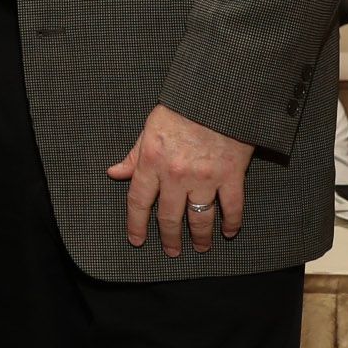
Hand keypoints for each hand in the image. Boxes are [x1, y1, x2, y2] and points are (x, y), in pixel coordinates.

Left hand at [106, 103, 254, 256]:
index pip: (138, 201)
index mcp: (151, 162)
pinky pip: (232, 207)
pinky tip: (230, 232)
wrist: (216, 95)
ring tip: (199, 248)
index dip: (136, 224)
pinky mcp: (231, 176)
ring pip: (200, 218)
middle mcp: (176, 175)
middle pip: (168, 216)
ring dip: (199, 237)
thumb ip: (133, 156)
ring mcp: (205, 178)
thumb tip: (114, 173)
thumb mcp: (148, 129)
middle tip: (172, 251)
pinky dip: (232, 222)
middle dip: (169, 238)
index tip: (137, 240)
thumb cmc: (180, 109)